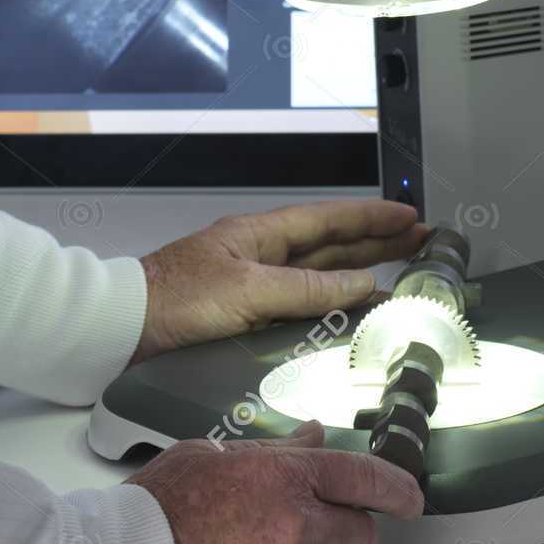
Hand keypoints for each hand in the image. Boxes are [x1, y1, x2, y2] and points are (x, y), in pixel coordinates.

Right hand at [126, 421, 424, 543]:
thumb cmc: (160, 510)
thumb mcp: (213, 455)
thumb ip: (276, 451)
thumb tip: (314, 439)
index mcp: (283, 477)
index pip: (366, 478)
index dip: (397, 487)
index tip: (410, 496)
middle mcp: (299, 528)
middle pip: (362, 533)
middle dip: (345, 527)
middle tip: (311, 524)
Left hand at [131, 198, 428, 365]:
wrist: (124, 328)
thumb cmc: (173, 300)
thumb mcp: (248, 291)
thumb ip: (306, 289)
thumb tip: (360, 286)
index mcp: (259, 235)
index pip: (328, 220)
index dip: (370, 218)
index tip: (407, 215)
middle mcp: (259, 253)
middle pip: (329, 243)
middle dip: (375, 240)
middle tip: (419, 240)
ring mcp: (252, 282)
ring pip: (318, 271)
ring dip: (359, 270)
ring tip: (399, 269)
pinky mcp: (244, 312)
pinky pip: (300, 300)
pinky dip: (330, 301)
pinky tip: (347, 310)